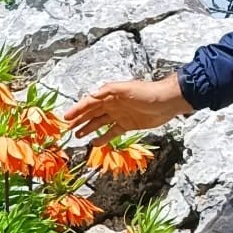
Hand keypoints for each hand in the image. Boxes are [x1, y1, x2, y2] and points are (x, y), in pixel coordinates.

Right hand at [62, 74, 193, 142]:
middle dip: (79, 120)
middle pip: (91, 113)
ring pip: (99, 123)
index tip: (66, 117)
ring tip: (77, 135)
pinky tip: (95, 143)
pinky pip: (112, 132)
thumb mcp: (126, 89)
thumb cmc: (147, 93)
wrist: (167, 102)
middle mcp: (111, 105)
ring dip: (88, 128)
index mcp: (109, 95)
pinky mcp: (127, 125)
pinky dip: (103, 137)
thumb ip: (108, 91)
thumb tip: (91, 95)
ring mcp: (119, 115)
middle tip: (67, 128)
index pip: (88, 103)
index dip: (77, 110)